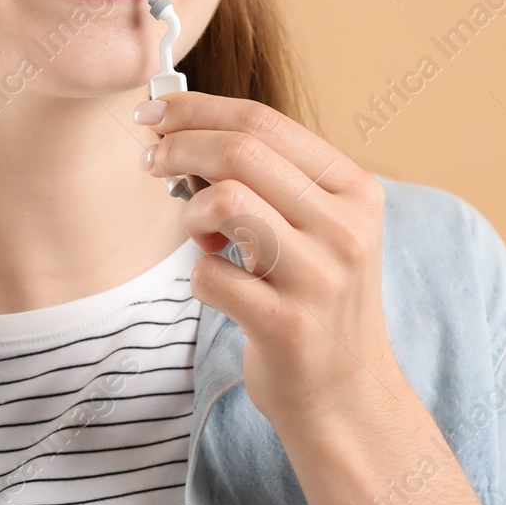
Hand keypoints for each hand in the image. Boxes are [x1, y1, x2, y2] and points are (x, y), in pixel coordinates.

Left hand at [138, 90, 402, 435]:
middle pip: (241, 152)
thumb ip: (269, 178)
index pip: (265, 122)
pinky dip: (201, 277)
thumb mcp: (317, 227)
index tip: (153, 109)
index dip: (198, 108)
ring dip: (192, 213)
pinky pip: (211, 275)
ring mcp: (320, 278)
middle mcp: (346, 228)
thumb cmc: (316, 299)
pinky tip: (222, 289)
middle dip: (179, 147)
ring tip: (201, 236)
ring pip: (227, 202)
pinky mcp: (287, 326)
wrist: (347, 395)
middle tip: (150, 160)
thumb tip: (182, 127)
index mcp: (355, 191)